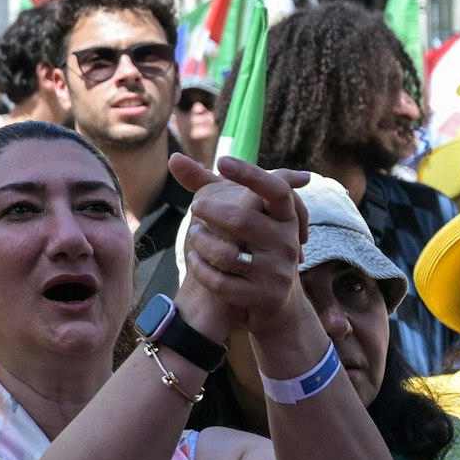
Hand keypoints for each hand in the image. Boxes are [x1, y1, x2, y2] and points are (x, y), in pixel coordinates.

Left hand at [171, 153, 310, 338]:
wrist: (274, 301)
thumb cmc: (250, 246)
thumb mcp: (239, 214)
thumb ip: (207, 185)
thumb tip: (173, 157)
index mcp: (284, 217)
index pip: (276, 189)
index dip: (251, 174)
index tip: (223, 161)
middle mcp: (286, 243)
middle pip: (242, 220)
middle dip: (210, 211)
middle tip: (195, 207)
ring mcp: (276, 272)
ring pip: (226, 254)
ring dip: (200, 242)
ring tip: (193, 234)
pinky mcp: (263, 297)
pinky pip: (220, 282)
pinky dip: (200, 269)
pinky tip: (195, 259)